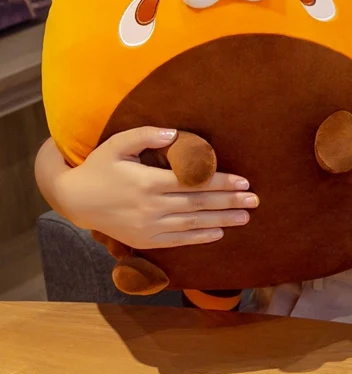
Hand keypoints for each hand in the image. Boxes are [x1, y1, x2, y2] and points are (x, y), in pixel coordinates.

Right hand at [49, 128, 258, 249]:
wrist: (74, 200)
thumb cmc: (100, 167)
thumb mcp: (118, 144)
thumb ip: (147, 135)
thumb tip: (175, 133)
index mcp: (148, 182)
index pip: (193, 182)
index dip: (220, 182)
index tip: (243, 181)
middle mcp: (151, 207)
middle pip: (198, 204)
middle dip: (229, 202)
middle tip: (255, 200)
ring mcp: (148, 227)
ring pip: (192, 224)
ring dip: (222, 220)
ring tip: (245, 217)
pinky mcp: (145, 240)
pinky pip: (178, 240)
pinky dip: (200, 238)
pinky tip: (219, 233)